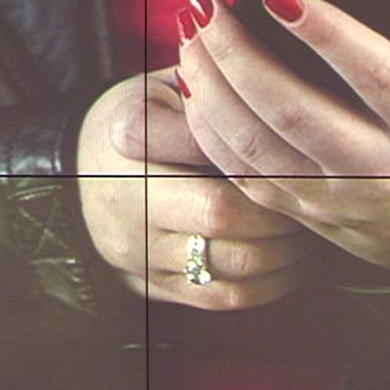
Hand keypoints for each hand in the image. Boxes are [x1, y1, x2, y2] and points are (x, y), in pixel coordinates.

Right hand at [78, 71, 317, 308]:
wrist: (76, 164)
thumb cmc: (138, 117)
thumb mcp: (164, 89)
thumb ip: (212, 102)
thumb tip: (274, 123)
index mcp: (129, 149)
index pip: (217, 190)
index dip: (271, 190)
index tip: (303, 176)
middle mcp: (125, 209)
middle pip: (225, 236)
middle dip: (282, 229)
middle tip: (313, 208)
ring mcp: (134, 255)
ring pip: (226, 278)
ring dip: (280, 263)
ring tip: (304, 237)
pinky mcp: (145, 286)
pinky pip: (215, 300)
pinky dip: (262, 289)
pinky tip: (285, 265)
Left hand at [176, 0, 389, 276]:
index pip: (375, 75)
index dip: (325, 34)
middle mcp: (382, 169)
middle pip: (292, 110)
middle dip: (235, 53)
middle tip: (203, 3)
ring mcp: (338, 197)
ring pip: (255, 146)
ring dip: (211, 86)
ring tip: (190, 33)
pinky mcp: (309, 214)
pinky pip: (244, 175)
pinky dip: (209, 129)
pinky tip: (194, 85)